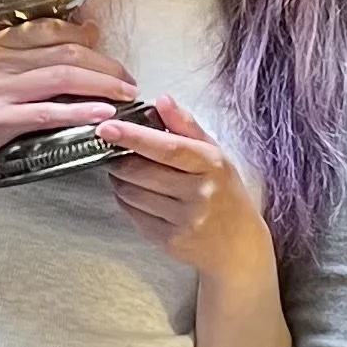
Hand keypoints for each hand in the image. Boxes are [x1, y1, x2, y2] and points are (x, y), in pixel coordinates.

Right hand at [0, 22, 142, 193]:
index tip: (114, 57)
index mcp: (0, 43)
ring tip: (126, 95)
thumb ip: (37, 57)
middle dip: (106, 66)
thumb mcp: (1, 75)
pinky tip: (102, 115)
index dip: (91, 41)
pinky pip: (46, 112)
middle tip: (129, 81)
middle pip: (67, 53)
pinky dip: (79, 112)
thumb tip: (88, 34)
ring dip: (101, 85)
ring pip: (62, 77)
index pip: (55, 29)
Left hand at [98, 95, 273, 282]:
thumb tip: (162, 100)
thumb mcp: (215, 155)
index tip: (107, 127)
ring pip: (131, 193)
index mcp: (211, 165)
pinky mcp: (170, 241)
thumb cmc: (225, 193)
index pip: (167, 147)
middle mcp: (200, 193)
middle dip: (120, 159)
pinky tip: (140, 197)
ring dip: (121, 181)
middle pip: (140, 171)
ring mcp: (185, 220)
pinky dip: (128, 202)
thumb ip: (186, 126)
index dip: (134, 136)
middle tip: (117, 152)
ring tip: (131, 175)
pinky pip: (133, 215)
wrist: (239, 246)